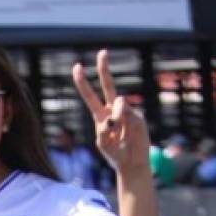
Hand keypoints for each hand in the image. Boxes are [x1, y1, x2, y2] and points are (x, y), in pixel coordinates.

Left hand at [73, 49, 150, 176]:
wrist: (131, 163)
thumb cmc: (114, 154)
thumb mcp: (103, 143)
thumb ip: (104, 128)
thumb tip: (116, 110)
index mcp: (100, 115)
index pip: (90, 96)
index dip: (83, 82)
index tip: (78, 67)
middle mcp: (113, 110)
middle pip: (108, 86)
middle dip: (104, 69)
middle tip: (102, 52)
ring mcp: (126, 112)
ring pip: (118, 103)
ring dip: (116, 118)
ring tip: (119, 135)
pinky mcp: (138, 116)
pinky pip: (129, 113)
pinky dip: (125, 123)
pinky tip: (127, 135)